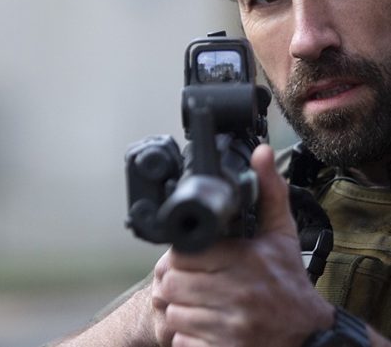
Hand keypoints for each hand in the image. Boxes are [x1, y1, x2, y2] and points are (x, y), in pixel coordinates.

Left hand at [155, 144, 334, 346]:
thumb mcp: (281, 234)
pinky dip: (185, 334)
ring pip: (173, 313)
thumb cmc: (289, 282)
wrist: (309, 336)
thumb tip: (260, 151)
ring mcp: (230, 329)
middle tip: (187, 278)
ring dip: (177, 307)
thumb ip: (268, 191)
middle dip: (174, 280)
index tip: (189, 257)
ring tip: (193, 299)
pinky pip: (181, 341)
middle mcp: (237, 296)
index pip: (182, 255)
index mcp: (245, 263)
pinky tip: (200, 323)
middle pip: (171, 284)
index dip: (180, 255)